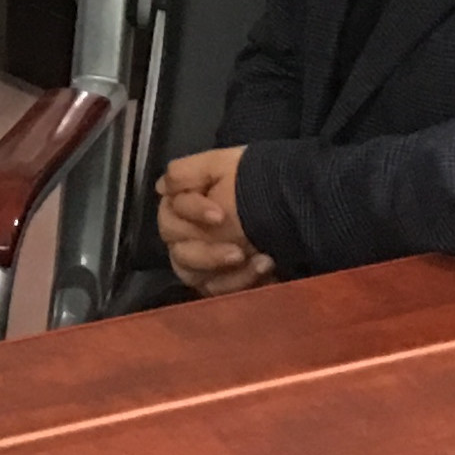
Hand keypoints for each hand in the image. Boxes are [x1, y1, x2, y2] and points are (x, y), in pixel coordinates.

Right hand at [155, 147, 277, 296]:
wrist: (292, 199)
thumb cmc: (255, 178)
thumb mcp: (224, 164)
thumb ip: (186, 172)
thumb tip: (162, 189)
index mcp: (181, 204)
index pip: (174, 210)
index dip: (193, 212)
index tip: (219, 216)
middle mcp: (184, 235)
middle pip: (179, 249)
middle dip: (208, 253)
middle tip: (238, 251)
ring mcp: (199, 262)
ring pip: (194, 274)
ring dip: (226, 271)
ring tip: (261, 262)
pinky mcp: (216, 282)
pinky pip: (217, 289)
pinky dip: (240, 282)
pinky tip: (264, 270)